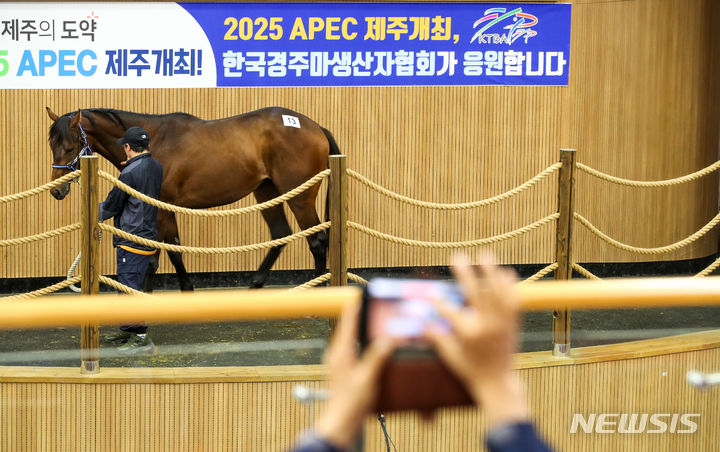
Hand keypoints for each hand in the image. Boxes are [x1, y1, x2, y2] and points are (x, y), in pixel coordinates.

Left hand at [315, 301, 395, 447]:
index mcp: (341, 350)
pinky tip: (377, 346)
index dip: (357, 303)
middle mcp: (338, 352)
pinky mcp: (344, 369)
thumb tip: (388, 338)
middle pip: (351, 325)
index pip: (348, 318)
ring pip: (353, 337)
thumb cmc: (350, 403)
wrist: (340, 424)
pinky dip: (365, 342)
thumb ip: (377, 357)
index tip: (365, 291)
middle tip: (377, 305)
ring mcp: (340, 361)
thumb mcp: (368, 378)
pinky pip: (355, 348)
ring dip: (365, 328)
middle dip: (364, 314)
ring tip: (379, 321)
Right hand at [426, 252, 527, 426]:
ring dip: (490, 272)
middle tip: (457, 257)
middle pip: (475, 294)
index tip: (430, 291)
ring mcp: (502, 323)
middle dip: (465, 274)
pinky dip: (509, 286)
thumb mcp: (450, 356)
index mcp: (469, 335)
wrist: (498, 382)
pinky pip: (513, 300)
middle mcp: (487, 326)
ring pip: (497, 292)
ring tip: (484, 254)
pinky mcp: (513, 323)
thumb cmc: (471, 370)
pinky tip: (504, 272)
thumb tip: (420, 321)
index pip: (450, 311)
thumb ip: (436, 336)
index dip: (438, 301)